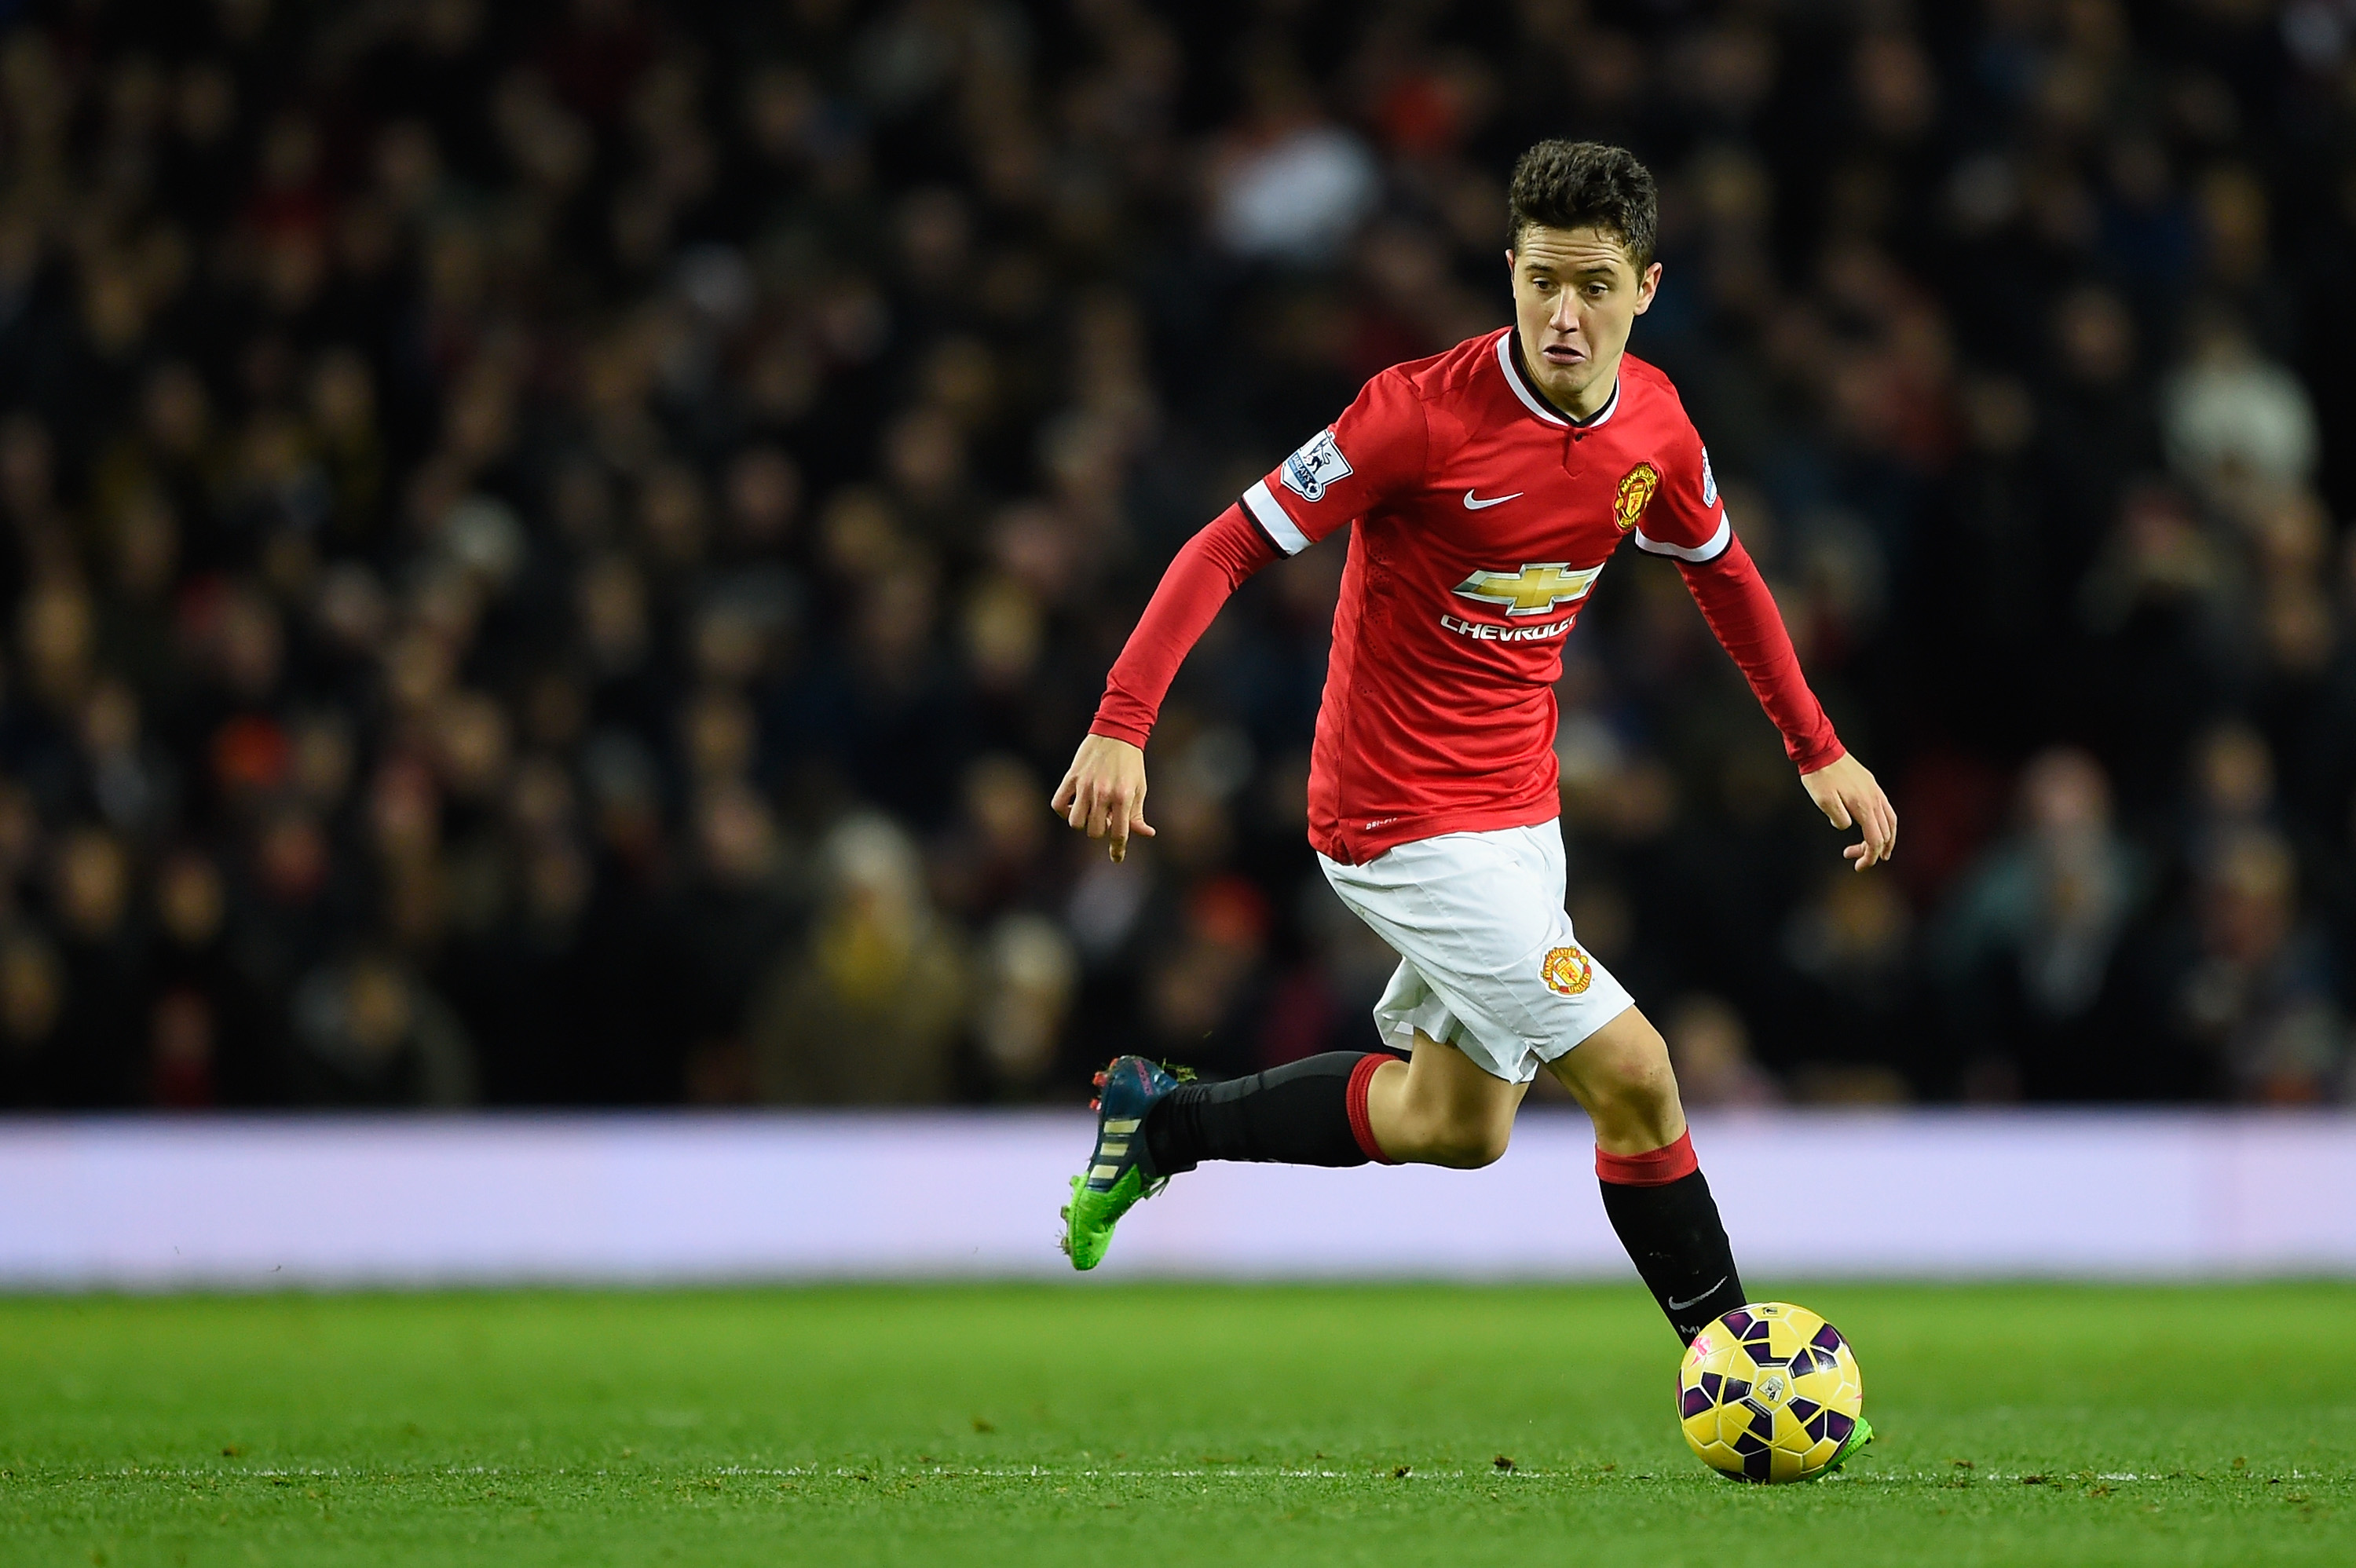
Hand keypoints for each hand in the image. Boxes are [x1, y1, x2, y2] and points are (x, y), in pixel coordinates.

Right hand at [1050, 734, 1154, 862]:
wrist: (1117, 732)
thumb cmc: (1131, 763)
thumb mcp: (1139, 788)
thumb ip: (1137, 814)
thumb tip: (1146, 834)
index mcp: (1123, 797)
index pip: (1119, 834)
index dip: (1118, 850)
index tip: (1116, 858)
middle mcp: (1103, 793)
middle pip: (1095, 832)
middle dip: (1101, 831)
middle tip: (1107, 818)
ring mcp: (1085, 786)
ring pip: (1075, 823)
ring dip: (1083, 823)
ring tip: (1091, 812)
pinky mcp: (1071, 777)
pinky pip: (1058, 804)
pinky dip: (1064, 810)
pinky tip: (1075, 805)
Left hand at [1801, 753, 1895, 870]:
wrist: (1820, 749)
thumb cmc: (1819, 776)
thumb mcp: (1823, 802)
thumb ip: (1838, 819)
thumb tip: (1847, 826)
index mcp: (1864, 806)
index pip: (1874, 840)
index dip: (1869, 857)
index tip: (1858, 866)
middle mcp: (1874, 799)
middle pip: (1884, 833)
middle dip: (1873, 850)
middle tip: (1854, 857)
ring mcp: (1875, 790)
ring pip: (1890, 820)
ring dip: (1886, 838)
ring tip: (1879, 851)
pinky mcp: (1871, 784)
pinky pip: (1885, 808)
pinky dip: (1884, 823)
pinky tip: (1875, 826)